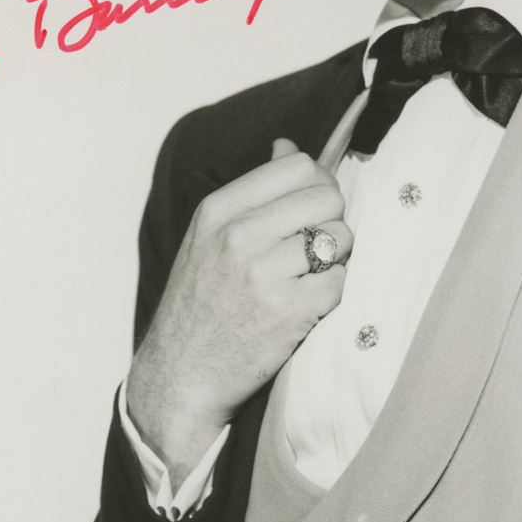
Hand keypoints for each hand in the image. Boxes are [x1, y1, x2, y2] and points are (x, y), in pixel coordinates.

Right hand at [126, 137, 351, 478]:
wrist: (181, 375)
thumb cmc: (199, 303)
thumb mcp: (207, 237)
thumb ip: (251, 192)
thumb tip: (288, 146)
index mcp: (218, 211)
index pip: (297, 166)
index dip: (317, 183)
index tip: (313, 205)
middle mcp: (239, 237)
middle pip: (327, 197)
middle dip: (332, 218)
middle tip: (316, 243)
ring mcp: (265, 276)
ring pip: (340, 239)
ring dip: (336, 257)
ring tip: (308, 275)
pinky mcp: (289, 313)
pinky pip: (340, 282)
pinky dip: (331, 292)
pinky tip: (307, 303)